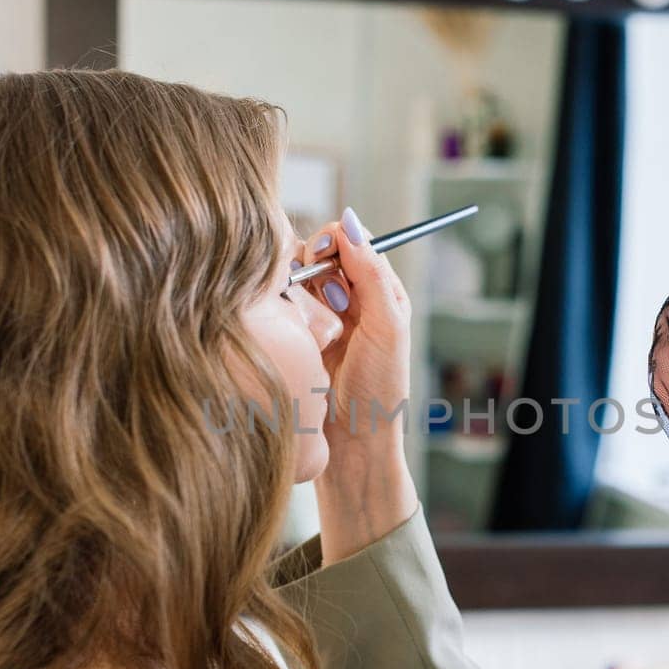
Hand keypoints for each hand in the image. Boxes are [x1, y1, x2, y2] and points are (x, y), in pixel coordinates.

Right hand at [300, 208, 417, 561]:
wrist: (352, 446)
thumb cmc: (378, 391)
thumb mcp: (386, 327)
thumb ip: (371, 274)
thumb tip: (350, 222)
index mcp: (381, 293)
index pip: (354, 242)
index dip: (337, 240)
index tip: (323, 254)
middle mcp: (352, 301)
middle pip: (323, 254)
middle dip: (315, 264)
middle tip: (318, 294)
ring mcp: (321, 319)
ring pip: (298, 278)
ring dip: (299, 289)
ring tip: (311, 321)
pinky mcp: (296, 338)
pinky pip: (282, 306)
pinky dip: (282, 309)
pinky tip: (290, 331)